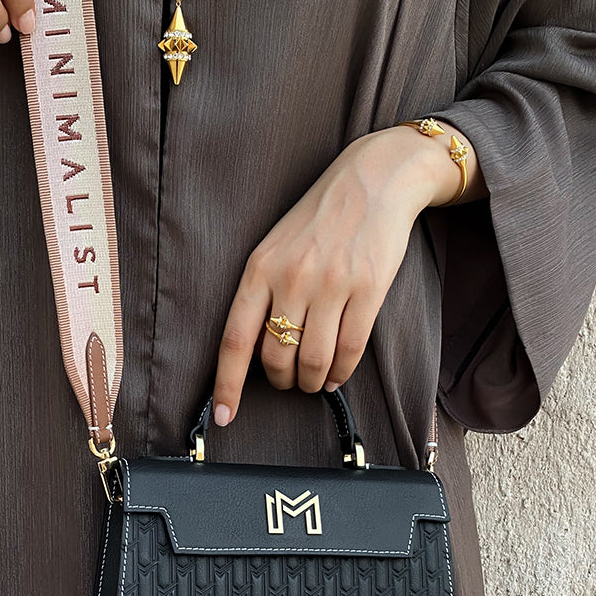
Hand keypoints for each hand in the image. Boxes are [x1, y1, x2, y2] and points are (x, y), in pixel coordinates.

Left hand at [210, 123, 484, 425]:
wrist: (372, 180)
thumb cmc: (318, 218)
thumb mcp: (274, 245)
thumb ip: (262, 292)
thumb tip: (257, 350)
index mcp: (259, 268)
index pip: (235, 339)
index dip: (227, 384)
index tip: (223, 415)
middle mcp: (292, 279)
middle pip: (276, 358)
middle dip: (281, 382)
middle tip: (289, 381)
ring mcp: (332, 285)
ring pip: (313, 361)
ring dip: (312, 382)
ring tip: (314, 381)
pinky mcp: (368, 289)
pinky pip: (350, 350)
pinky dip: (341, 372)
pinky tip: (337, 374)